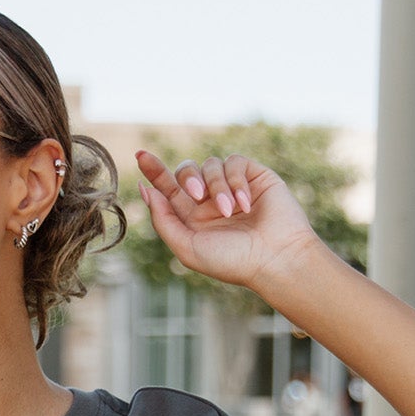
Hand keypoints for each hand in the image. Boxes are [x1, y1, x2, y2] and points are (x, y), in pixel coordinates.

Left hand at [134, 147, 319, 295]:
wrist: (274, 257)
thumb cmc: (231, 260)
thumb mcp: (188, 248)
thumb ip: (164, 221)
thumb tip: (146, 190)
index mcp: (192, 218)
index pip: (168, 189)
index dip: (154, 171)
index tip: (140, 155)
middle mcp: (210, 201)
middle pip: (186, 171)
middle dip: (187, 178)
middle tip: (197, 195)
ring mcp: (231, 187)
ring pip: (210, 165)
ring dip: (218, 187)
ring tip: (231, 212)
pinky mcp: (253, 175)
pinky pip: (234, 162)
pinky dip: (236, 182)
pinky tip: (247, 205)